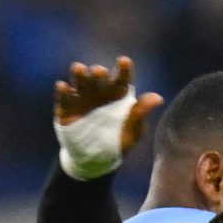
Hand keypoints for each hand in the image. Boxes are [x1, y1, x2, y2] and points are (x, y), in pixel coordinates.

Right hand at [52, 56, 162, 174]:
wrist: (95, 161)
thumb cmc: (118, 143)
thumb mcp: (133, 132)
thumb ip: (141, 114)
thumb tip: (158, 98)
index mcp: (118, 94)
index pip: (122, 78)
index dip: (123, 69)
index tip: (124, 61)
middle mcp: (99, 91)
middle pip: (99, 77)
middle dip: (98, 73)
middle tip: (99, 72)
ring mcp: (82, 98)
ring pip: (80, 81)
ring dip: (79, 74)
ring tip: (79, 69)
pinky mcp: (66, 107)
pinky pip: (64, 96)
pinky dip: (63, 90)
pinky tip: (63, 86)